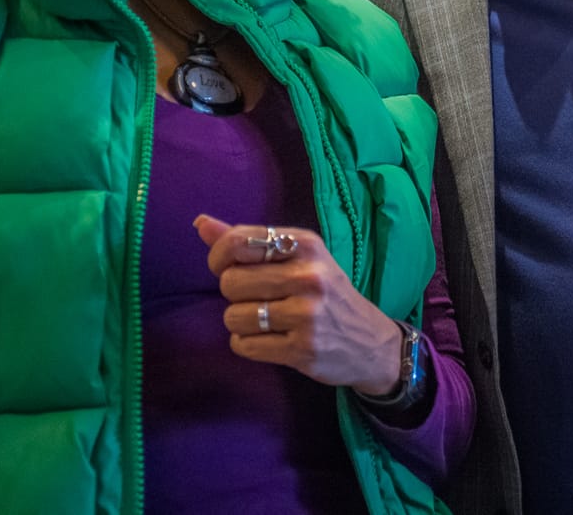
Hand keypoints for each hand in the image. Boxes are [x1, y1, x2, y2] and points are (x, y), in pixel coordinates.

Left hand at [194, 214, 403, 394]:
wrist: (371, 342)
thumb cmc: (327, 294)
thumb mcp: (299, 258)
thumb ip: (248, 241)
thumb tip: (201, 223)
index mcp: (307, 246)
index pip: (239, 242)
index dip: (219, 257)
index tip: (227, 267)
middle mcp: (309, 276)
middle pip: (230, 282)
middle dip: (235, 294)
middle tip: (259, 298)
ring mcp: (306, 314)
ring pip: (233, 317)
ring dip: (242, 323)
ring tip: (267, 321)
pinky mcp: (301, 349)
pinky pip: (244, 345)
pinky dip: (248, 344)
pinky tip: (270, 340)